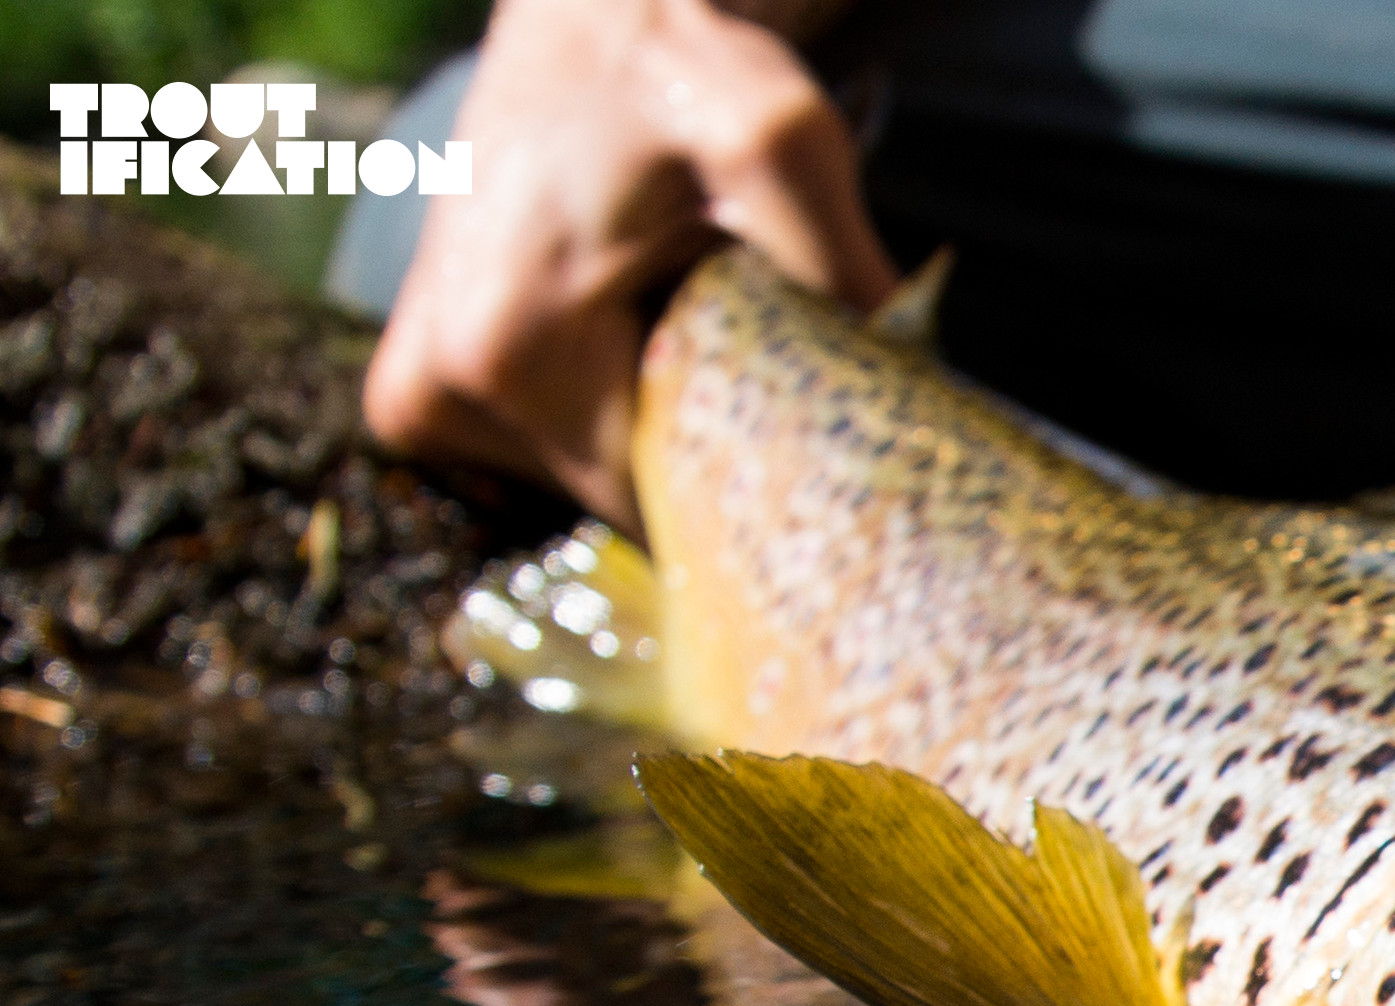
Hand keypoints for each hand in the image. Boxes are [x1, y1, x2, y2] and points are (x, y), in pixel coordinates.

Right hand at [364, 0, 898, 530]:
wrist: (588, 20)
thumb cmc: (678, 72)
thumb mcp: (779, 142)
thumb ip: (839, 263)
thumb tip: (913, 384)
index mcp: (511, 353)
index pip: (653, 507)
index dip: (736, 484)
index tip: (792, 431)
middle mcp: (438, 391)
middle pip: (616, 500)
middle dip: (696, 450)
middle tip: (743, 352)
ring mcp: (419, 395)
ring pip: (584, 477)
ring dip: (650, 421)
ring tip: (672, 315)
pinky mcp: (421, 389)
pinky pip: (544, 450)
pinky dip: (603, 407)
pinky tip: (627, 327)